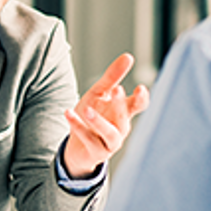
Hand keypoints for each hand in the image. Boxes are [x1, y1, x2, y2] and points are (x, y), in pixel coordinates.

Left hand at [63, 52, 148, 177]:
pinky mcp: (97, 153)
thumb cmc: (92, 115)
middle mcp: (120, 128)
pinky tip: (68, 113)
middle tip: (117, 89)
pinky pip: (88, 139)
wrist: (76, 145)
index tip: (140, 88)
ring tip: (87, 110)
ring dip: (99, 121)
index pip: (138, 105)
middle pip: (124, 117)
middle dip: (120, 104)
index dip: (141, 99)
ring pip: (110, 133)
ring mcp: (110, 143)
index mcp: (123, 111)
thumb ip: (112, 77)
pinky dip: (78, 126)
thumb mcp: (99, 93)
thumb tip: (128, 56)